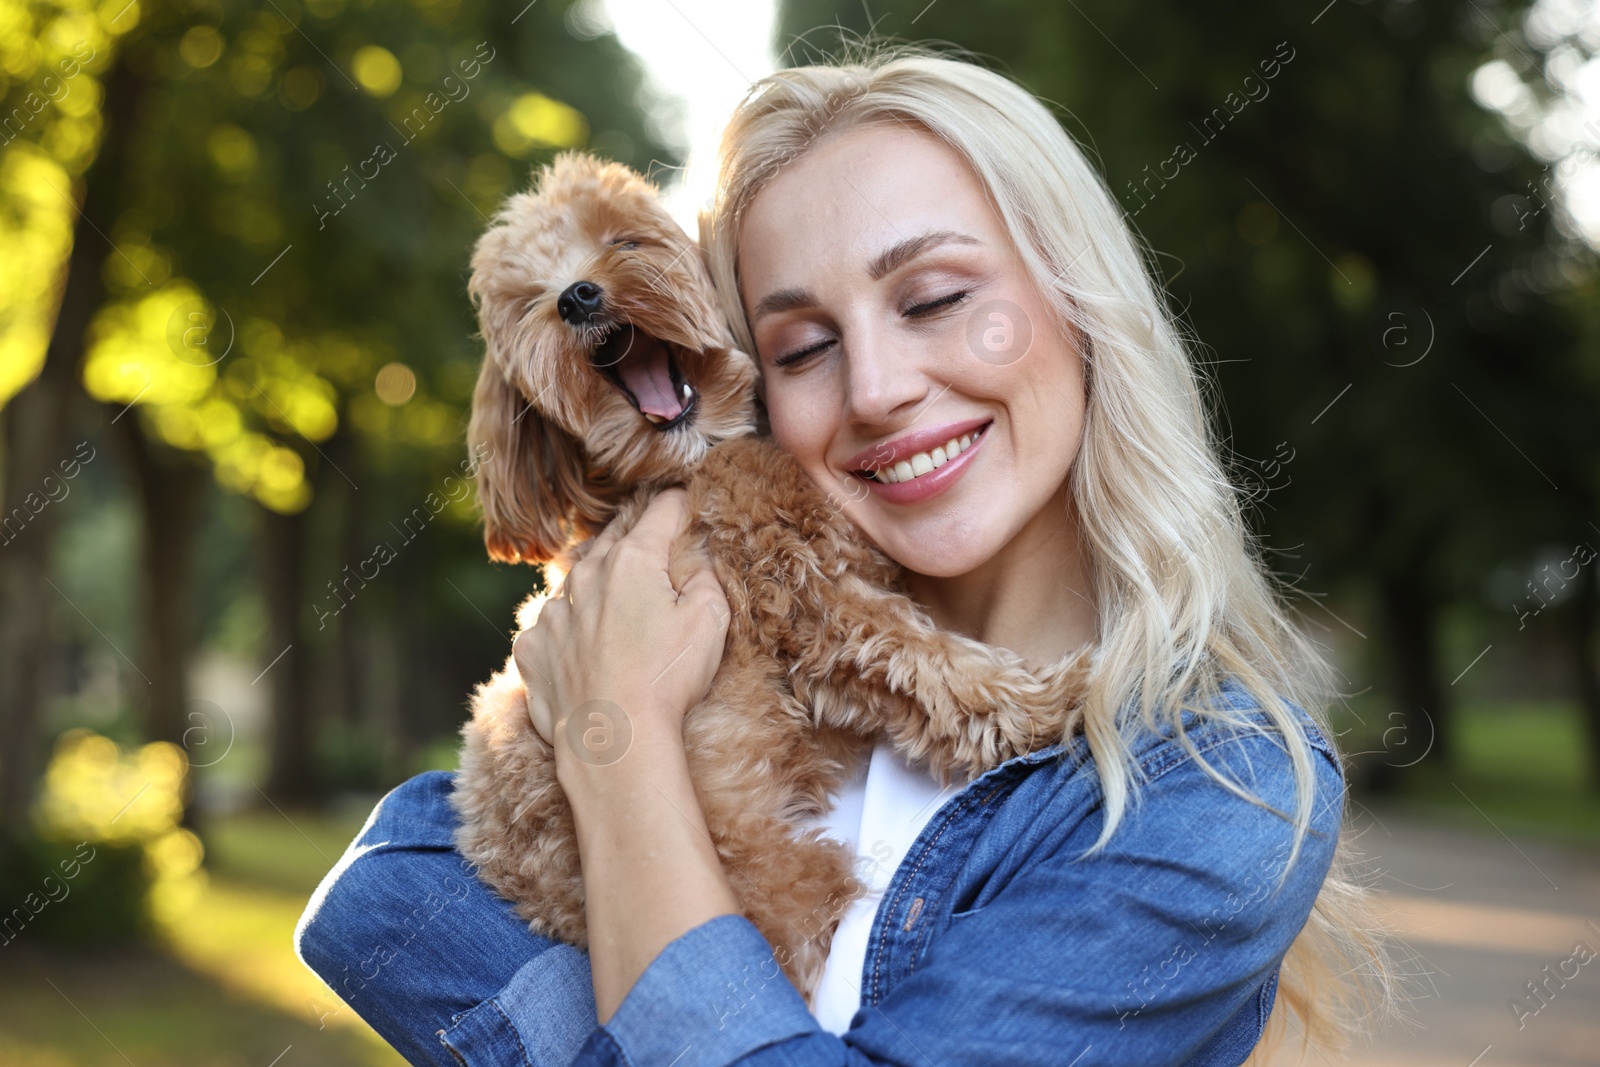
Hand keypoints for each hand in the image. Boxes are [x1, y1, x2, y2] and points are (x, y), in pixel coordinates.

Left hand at [510, 489, 728, 768]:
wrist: (614, 742)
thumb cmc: (667, 680)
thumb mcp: (710, 621)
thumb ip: (706, 577)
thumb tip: (699, 556)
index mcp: (632, 560)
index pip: (661, 511)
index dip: (680, 504)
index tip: (687, 501)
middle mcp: (585, 576)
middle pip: (615, 541)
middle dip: (637, 544)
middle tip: (657, 559)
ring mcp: (552, 613)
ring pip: (578, 584)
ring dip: (598, 590)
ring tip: (621, 619)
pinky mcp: (531, 648)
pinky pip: (551, 627)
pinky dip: (569, 632)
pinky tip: (589, 655)